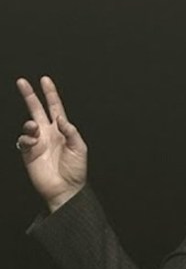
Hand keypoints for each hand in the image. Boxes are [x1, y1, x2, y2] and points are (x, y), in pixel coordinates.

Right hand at [16, 76, 87, 211]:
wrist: (66, 189)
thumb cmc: (76, 170)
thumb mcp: (80, 148)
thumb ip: (72, 132)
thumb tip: (60, 118)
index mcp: (63, 130)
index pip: (55, 108)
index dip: (50, 94)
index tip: (45, 80)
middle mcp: (49, 133)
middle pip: (37, 109)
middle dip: (30, 95)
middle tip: (22, 82)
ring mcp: (38, 142)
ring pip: (29, 124)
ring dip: (30, 123)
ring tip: (34, 126)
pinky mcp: (29, 153)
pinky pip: (23, 140)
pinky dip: (26, 138)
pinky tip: (33, 141)